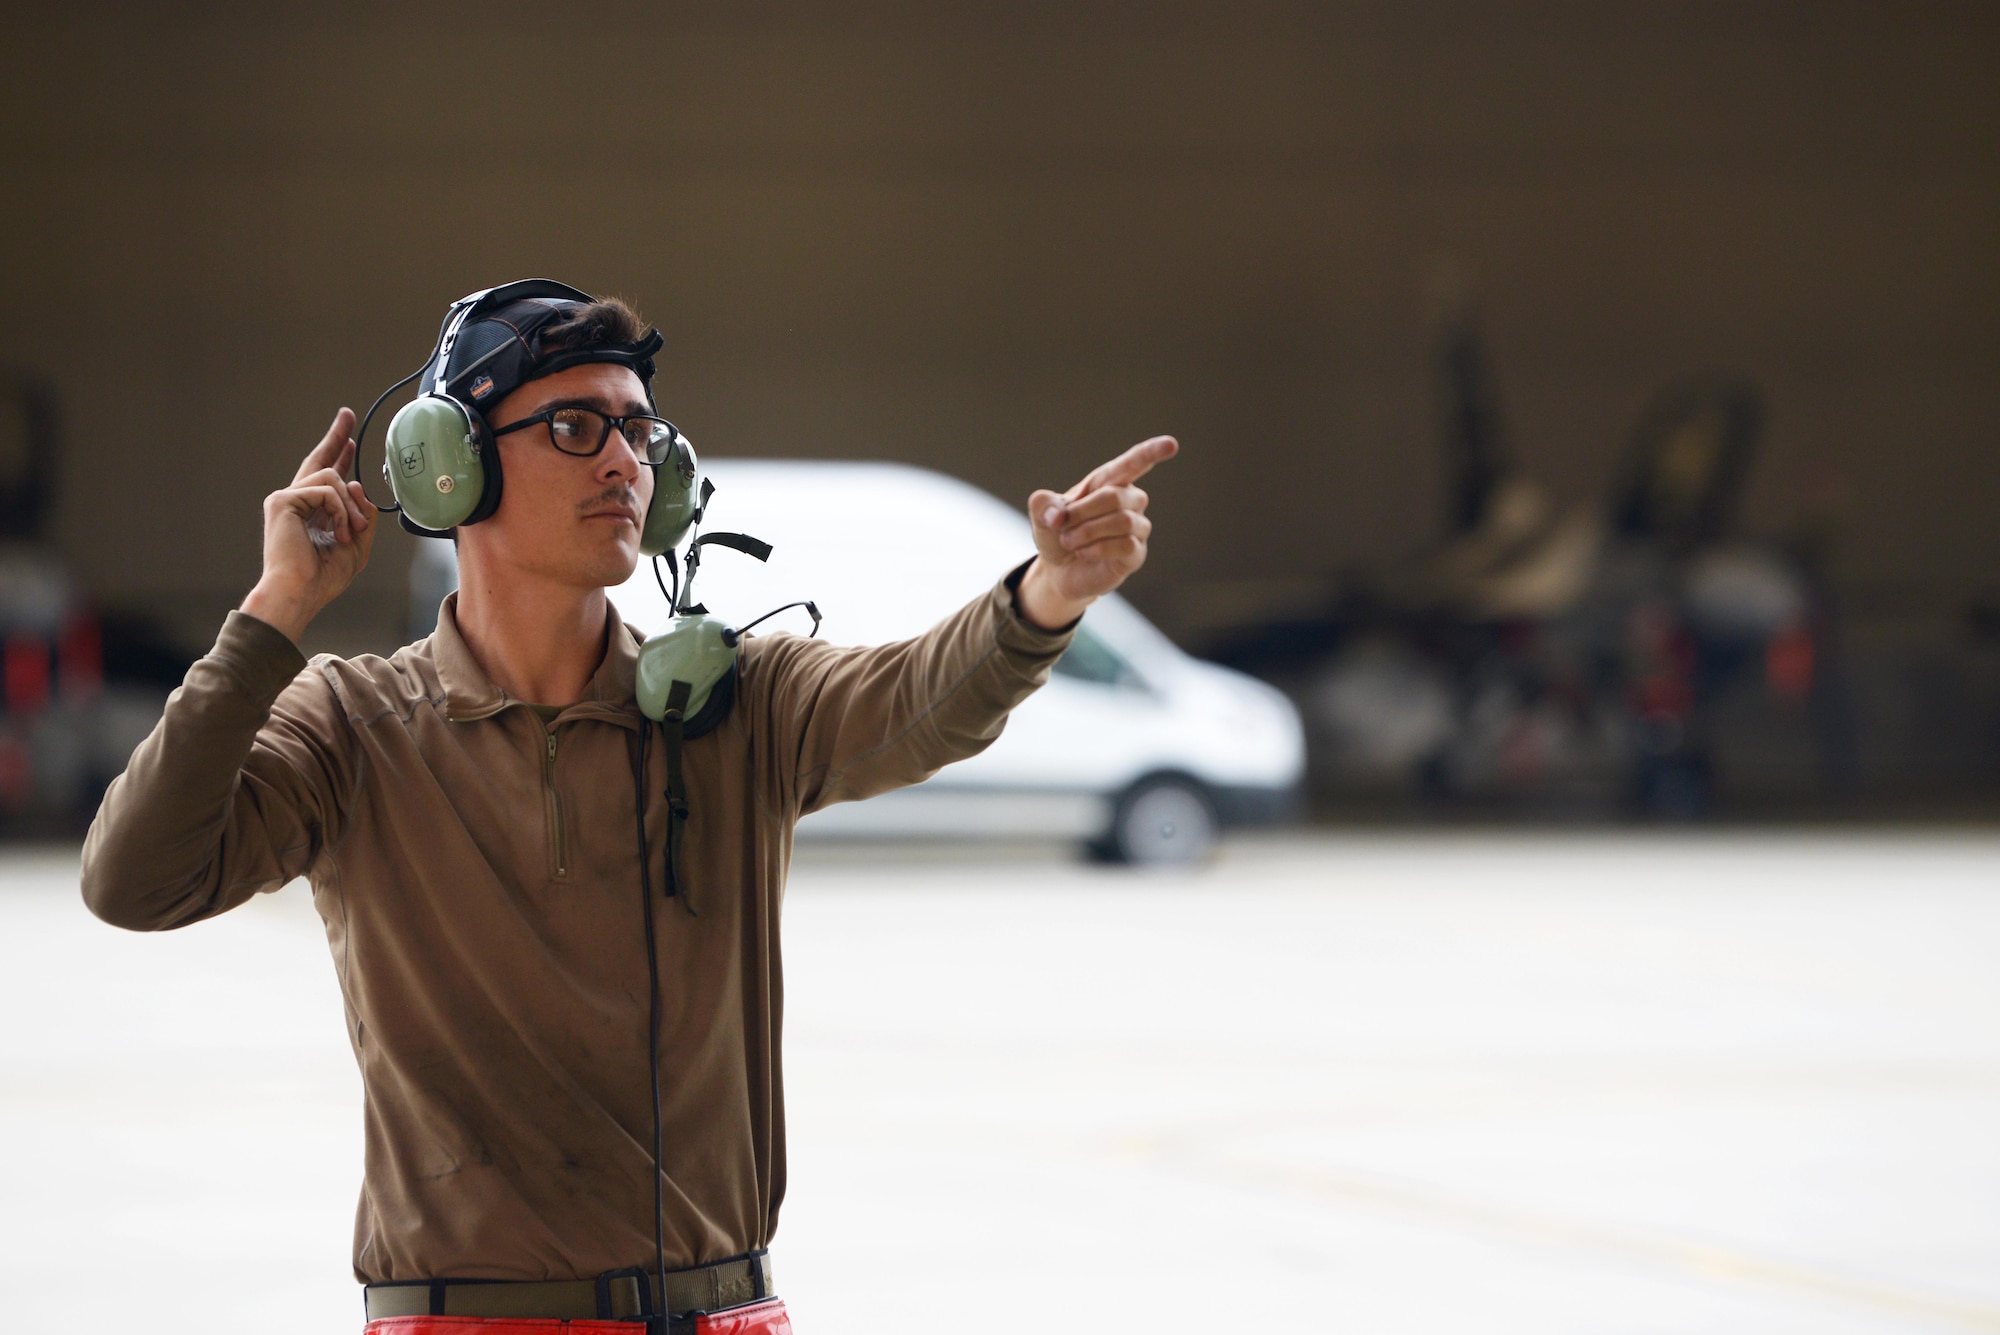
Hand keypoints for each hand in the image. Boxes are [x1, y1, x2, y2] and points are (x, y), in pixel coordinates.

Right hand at [240, 408, 376, 642]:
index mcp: (312, 512)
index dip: (339, 454)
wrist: (300, 592)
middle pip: (319, 460)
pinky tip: (338, 531)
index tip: (348, 438)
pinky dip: (340, 511)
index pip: (327, 477)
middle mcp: (296, 501)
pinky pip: (327, 490)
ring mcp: (286, 499)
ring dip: (351, 507)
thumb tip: (358, 485)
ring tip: (350, 532)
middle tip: (347, 414)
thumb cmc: (323, 577)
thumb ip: (362, 515)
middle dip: (336, 436)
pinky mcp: (282, 500)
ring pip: (333, 479)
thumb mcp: (357, 544)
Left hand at [1017, 435, 1177, 630]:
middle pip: (1115, 496)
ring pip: (1122, 521)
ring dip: (1087, 532)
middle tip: (1060, 526)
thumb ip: (1044, 505)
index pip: (1133, 463)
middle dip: (1081, 512)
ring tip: (1069, 541)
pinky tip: (1084, 553)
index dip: (1152, 452)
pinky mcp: (1136, 554)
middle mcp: (1129, 501)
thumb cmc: (1057, 534)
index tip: (1171, 445)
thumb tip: (1057, 514)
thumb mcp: (1043, 516)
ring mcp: (1136, 528)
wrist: (1058, 570)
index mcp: (1108, 482)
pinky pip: (1126, 545)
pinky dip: (1097, 549)